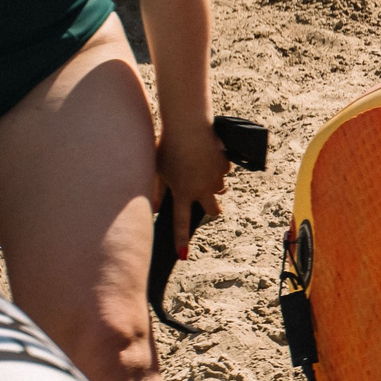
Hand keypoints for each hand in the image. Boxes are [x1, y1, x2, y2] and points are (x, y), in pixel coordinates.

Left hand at [155, 122, 230, 254]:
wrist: (188, 127)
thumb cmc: (167, 146)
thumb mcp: (156, 169)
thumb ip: (156, 190)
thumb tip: (155, 207)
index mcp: (183, 192)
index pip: (181, 222)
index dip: (181, 239)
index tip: (183, 254)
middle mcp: (202, 189)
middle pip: (212, 210)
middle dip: (210, 211)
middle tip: (204, 203)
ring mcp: (216, 177)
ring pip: (219, 190)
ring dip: (213, 186)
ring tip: (200, 170)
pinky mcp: (225, 165)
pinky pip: (223, 172)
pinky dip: (217, 169)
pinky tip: (207, 157)